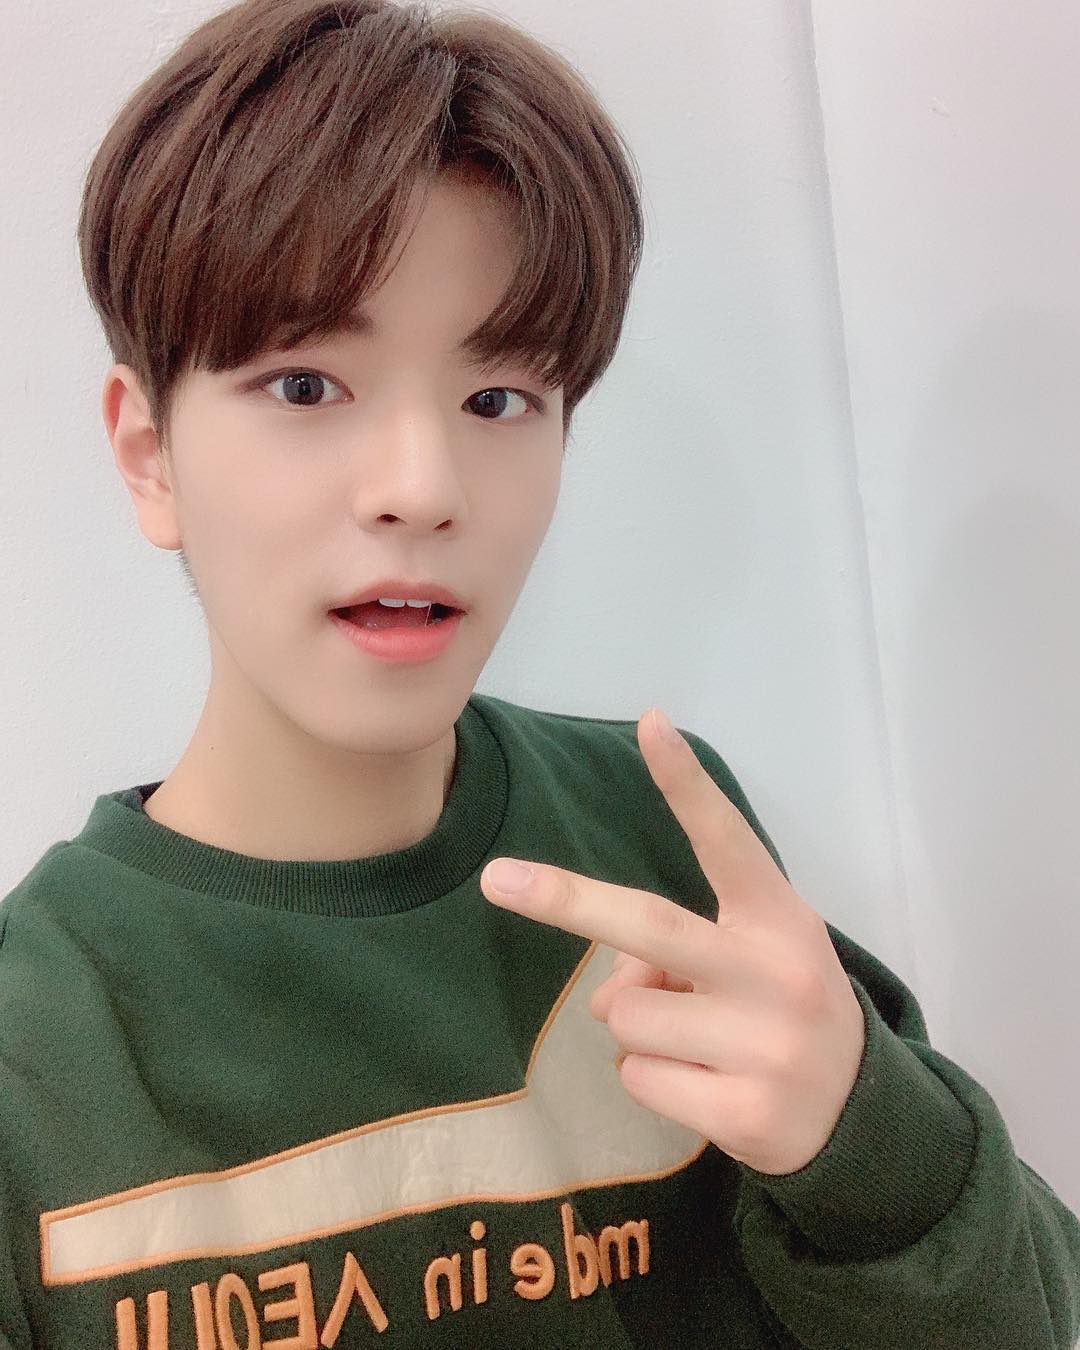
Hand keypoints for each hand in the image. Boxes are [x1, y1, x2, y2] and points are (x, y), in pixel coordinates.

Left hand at [479, 708, 866, 1176]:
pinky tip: (706, 1087)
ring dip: (639, 1030)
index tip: (651, 724)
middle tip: (495, 879)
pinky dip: (652, 1082)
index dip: (686, 783)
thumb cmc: (784, 1008)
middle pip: (649, 926)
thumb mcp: (752, 961)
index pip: (726, 839)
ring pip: (627, 1018)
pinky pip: (638, 1079)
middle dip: (566, 900)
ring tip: (699, 1043)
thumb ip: (679, 952)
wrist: (860, 1114)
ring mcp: (764, 1044)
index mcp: (779, 917)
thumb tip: (608, 998)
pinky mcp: (746, 1112)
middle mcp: (776, 971)